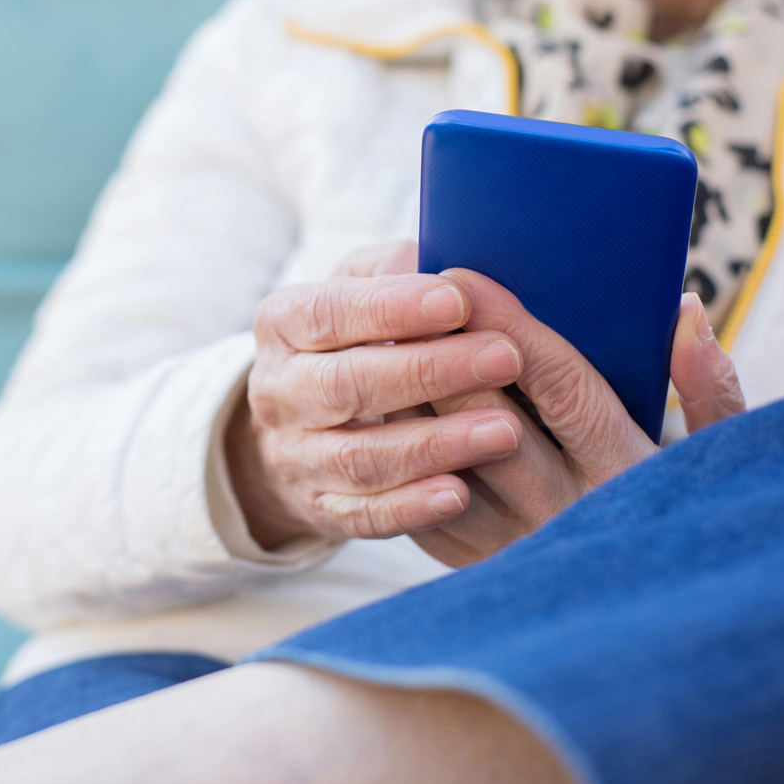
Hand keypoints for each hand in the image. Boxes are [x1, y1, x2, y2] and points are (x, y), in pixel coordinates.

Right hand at [226, 242, 531, 548]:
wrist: (300, 426)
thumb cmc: (353, 339)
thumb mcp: (361, 289)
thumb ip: (395, 271)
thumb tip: (444, 268)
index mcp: (282, 324)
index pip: (328, 314)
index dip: (390, 309)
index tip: (458, 300)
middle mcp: (277, 392)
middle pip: (345, 385)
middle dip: (429, 371)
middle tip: (506, 358)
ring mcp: (293, 456)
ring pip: (358, 456)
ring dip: (433, 445)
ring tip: (504, 431)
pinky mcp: (318, 510)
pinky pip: (363, 515)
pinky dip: (410, 507)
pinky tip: (458, 495)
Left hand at [412, 269, 745, 565]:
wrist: (646, 605)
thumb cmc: (680, 507)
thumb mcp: (717, 455)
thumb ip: (709, 389)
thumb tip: (686, 310)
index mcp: (625, 473)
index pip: (560, 385)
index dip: (509, 325)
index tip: (465, 275)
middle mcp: (565, 514)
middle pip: (485, 422)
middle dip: (441, 354)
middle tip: (405, 297)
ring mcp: (511, 544)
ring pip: (439, 459)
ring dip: (409, 397)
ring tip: (383, 338)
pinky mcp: (468, 561)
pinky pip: (417, 494)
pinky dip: (401, 441)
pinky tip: (384, 395)